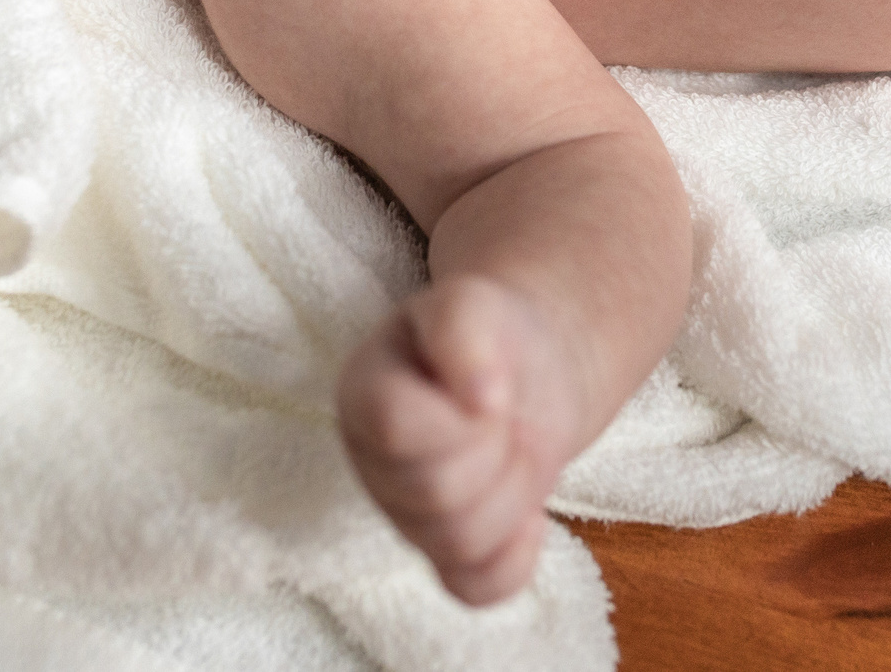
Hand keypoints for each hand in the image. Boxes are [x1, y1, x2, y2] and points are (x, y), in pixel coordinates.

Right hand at [337, 274, 582, 603]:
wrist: (526, 367)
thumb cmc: (490, 335)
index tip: (490, 389)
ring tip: (513, 451)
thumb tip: (479, 398)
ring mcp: (406, 517)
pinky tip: (528, 513)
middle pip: (436, 492)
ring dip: (513, 494)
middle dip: (496, 451)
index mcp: (362, 394)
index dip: (461, 415)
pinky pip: (479, 588)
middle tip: (507, 417)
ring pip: (459, 543)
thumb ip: (461, 328)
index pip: (396, 427)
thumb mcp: (473, 303)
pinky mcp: (446, 555)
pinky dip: (517, 554)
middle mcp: (373, 463)